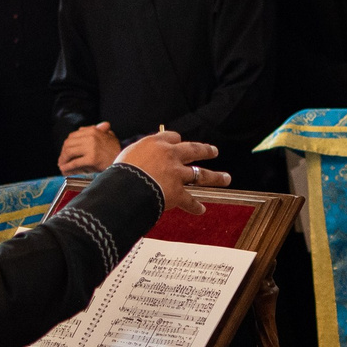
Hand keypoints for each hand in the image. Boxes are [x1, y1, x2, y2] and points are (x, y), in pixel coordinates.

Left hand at [58, 122, 120, 172]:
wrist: (127, 161)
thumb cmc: (116, 151)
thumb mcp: (107, 136)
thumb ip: (95, 131)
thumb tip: (80, 129)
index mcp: (93, 131)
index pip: (73, 136)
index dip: (66, 145)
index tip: (64, 152)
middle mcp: (91, 137)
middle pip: (69, 144)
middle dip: (63, 153)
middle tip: (61, 161)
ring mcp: (91, 148)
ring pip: (70, 153)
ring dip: (63, 160)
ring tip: (62, 166)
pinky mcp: (92, 159)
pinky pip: (75, 163)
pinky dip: (68, 167)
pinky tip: (65, 171)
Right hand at [117, 130, 232, 216]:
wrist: (126, 187)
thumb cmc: (120, 171)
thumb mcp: (127, 155)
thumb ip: (138, 155)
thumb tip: (139, 159)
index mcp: (156, 144)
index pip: (171, 137)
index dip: (176, 140)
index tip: (179, 142)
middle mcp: (170, 156)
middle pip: (194, 150)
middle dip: (206, 151)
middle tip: (214, 151)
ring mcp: (176, 174)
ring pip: (201, 174)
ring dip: (216, 177)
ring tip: (226, 178)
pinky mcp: (177, 192)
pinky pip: (189, 201)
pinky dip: (195, 206)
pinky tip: (202, 209)